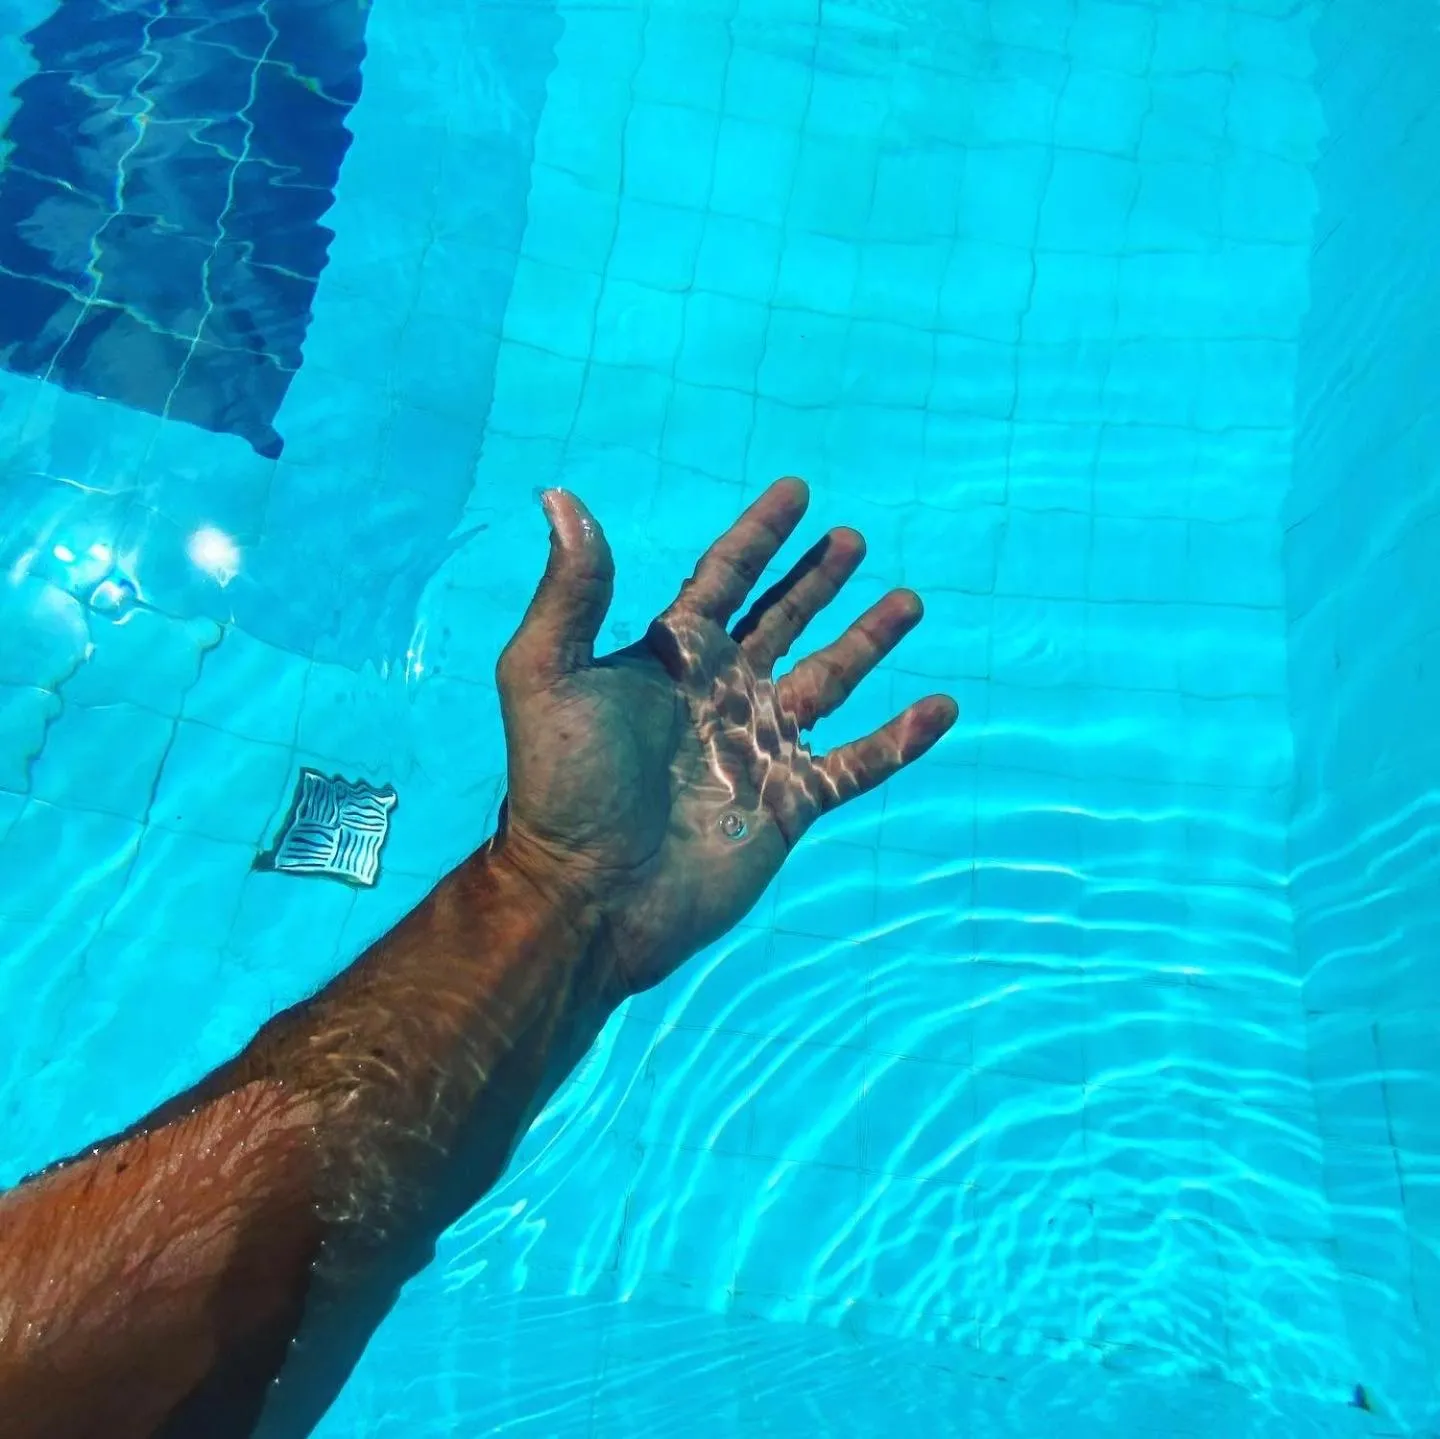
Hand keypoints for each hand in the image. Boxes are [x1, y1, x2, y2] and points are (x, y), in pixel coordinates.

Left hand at [490, 478, 956, 999]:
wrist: (590, 895)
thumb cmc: (563, 783)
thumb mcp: (546, 674)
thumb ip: (571, 590)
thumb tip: (562, 496)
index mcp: (670, 658)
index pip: (723, 579)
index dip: (759, 536)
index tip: (796, 492)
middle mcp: (721, 693)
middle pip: (782, 620)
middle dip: (816, 580)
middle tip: (854, 539)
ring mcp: (760, 749)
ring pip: (830, 681)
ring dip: (867, 641)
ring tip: (908, 602)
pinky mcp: (790, 803)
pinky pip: (859, 763)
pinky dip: (901, 739)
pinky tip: (941, 708)